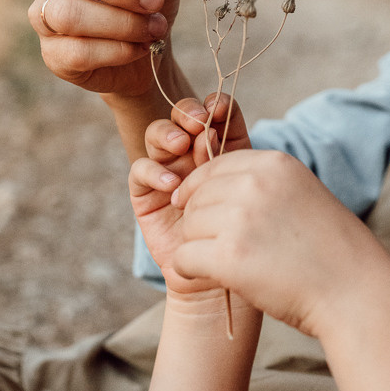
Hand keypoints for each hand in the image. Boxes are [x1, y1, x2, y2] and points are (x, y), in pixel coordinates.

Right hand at [129, 95, 249, 293]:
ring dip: (168, 134)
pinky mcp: (146, 196)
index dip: (216, 105)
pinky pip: (140, 172)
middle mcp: (192, 156)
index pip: (215, 112)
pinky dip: (153, 171)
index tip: (220, 108)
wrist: (224, 286)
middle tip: (199, 122)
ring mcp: (167, 172)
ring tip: (182, 146)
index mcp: (223, 148)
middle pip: (182, 117)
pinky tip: (171, 184)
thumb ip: (237, 160)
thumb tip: (218, 127)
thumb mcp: (249, 194)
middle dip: (188, 113)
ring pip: (158, 136)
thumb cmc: (246, 240)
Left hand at [170, 149, 385, 333]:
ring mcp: (241, 218)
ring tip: (221, 265)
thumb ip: (261, 185)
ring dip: (196, 247)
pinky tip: (207, 278)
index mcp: (274, 164)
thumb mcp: (301, 195)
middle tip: (218, 247)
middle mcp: (255, 184)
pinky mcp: (229, 256)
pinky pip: (183, 258)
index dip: (198, 188)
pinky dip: (189, 270)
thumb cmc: (329, 251)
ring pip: (187, 228)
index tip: (192, 207)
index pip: (213, 167)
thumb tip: (209, 185)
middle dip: (198, 222)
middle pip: (197, 197)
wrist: (354, 293)